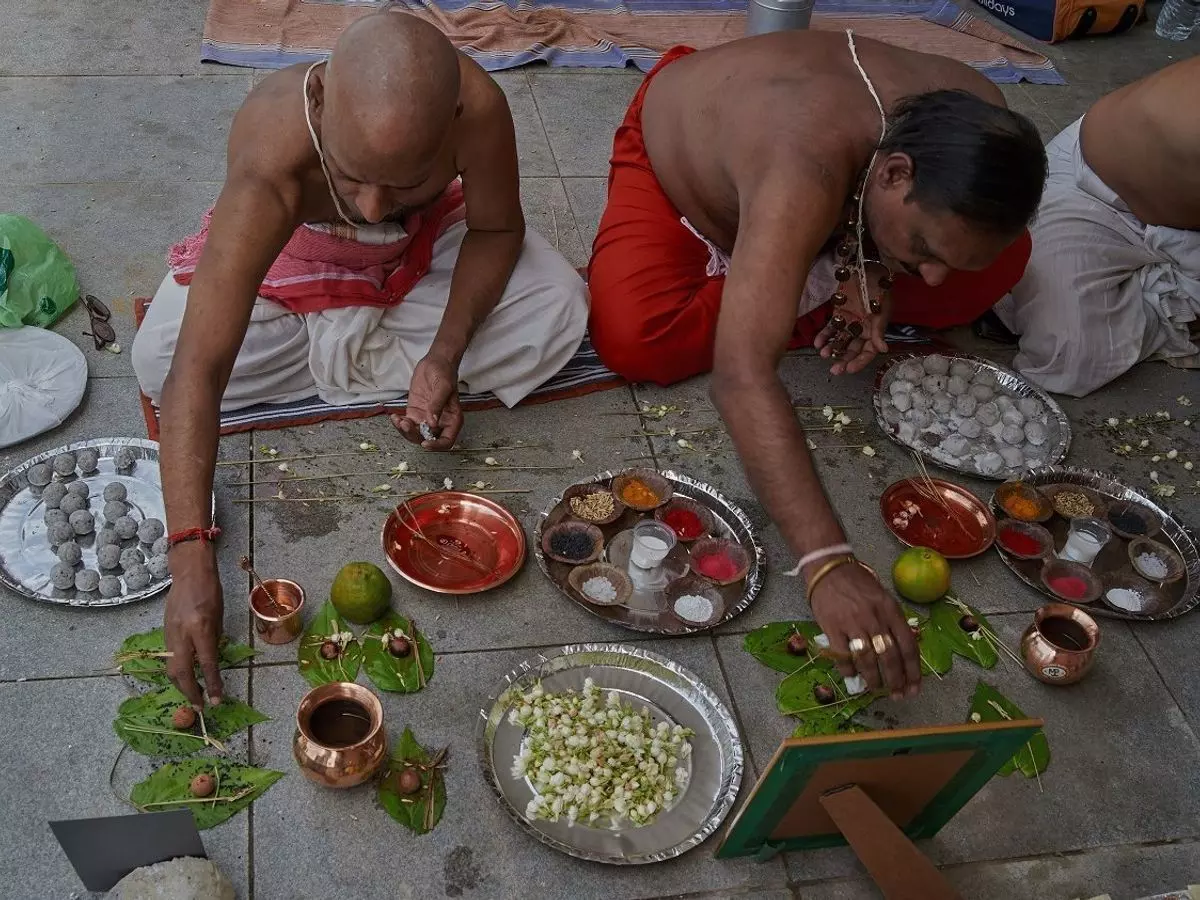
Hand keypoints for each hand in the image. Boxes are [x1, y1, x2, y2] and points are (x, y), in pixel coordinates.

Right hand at [163, 546, 224, 706]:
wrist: (188, 573)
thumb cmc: (210, 592)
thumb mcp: (219, 617)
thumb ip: (214, 640)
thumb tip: (211, 662)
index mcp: (200, 628)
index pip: (207, 662)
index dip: (212, 683)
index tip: (215, 701)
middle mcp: (182, 634)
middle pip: (181, 672)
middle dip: (189, 692)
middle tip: (199, 706)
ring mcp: (170, 634)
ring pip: (171, 668)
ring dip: (182, 684)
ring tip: (194, 694)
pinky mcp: (164, 634)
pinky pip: (170, 658)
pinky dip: (178, 670)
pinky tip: (186, 676)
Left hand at [392, 353, 463, 450]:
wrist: (435, 362)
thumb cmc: (445, 372)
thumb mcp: (443, 386)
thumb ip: (437, 405)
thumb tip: (432, 423)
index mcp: (452, 419)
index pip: (446, 441)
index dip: (437, 446)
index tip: (425, 442)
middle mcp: (440, 422)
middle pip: (428, 440)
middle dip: (415, 436)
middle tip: (406, 425)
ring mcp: (426, 418)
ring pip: (415, 434)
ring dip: (405, 431)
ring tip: (399, 420)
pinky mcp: (415, 413)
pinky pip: (407, 424)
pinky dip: (399, 424)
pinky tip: (394, 417)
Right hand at [808, 562, 920, 699]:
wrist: (829, 568)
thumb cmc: (858, 584)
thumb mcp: (884, 598)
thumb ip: (893, 623)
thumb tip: (901, 653)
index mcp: (891, 610)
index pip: (908, 646)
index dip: (913, 671)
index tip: (914, 687)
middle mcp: (875, 618)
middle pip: (890, 657)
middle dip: (896, 680)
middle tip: (897, 695)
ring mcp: (853, 623)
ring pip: (868, 659)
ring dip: (873, 679)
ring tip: (875, 688)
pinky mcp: (832, 627)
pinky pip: (843, 655)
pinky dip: (849, 670)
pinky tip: (853, 676)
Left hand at [812, 266, 892, 375]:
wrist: (867, 267)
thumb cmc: (878, 288)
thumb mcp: (881, 310)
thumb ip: (879, 331)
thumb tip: (882, 350)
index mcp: (875, 331)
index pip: (868, 352)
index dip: (859, 362)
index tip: (849, 369)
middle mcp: (862, 329)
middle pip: (852, 350)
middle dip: (843, 360)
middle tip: (834, 370)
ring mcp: (850, 322)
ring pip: (840, 341)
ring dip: (832, 348)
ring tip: (823, 354)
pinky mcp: (839, 314)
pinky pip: (831, 328)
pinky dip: (824, 336)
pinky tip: (817, 343)